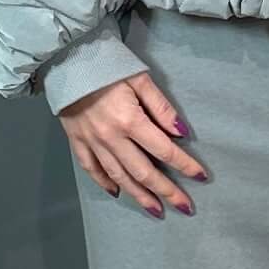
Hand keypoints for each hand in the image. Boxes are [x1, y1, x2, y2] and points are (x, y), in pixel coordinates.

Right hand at [59, 68, 207, 216]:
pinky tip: (118, 192)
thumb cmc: (107, 64)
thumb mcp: (140, 78)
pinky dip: (105, 183)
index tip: (200, 177)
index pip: (164, 150)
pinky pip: (91, 169)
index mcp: (129, 120)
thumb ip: (161, 107)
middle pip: (143, 172)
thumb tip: (182, 133)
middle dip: (166, 191)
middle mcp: (110, 137)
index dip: (185, 165)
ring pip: (119, 177)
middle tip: (184, 207)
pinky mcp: (76, 141)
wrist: (67, 58)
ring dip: (139, 196)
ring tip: (157, 210)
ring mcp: (92, 142)